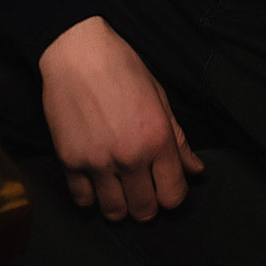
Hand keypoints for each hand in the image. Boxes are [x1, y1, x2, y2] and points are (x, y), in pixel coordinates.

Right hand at [39, 16, 204, 221]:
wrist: (76, 52)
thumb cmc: (121, 67)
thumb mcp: (159, 98)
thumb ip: (178, 140)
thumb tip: (195, 170)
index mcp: (157, 139)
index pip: (174, 196)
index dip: (172, 196)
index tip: (165, 186)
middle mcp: (130, 156)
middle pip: (145, 211)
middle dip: (147, 204)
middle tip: (141, 188)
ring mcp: (97, 161)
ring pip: (114, 213)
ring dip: (119, 205)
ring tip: (118, 187)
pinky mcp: (70, 161)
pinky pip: (83, 200)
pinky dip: (90, 196)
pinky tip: (95, 179)